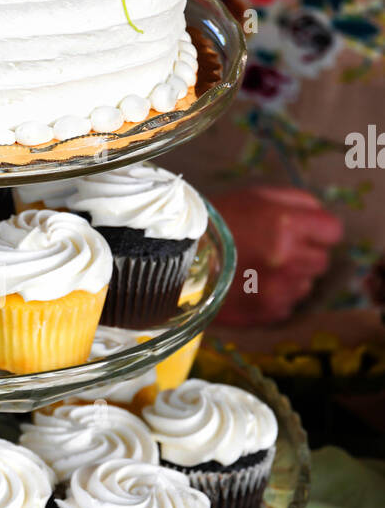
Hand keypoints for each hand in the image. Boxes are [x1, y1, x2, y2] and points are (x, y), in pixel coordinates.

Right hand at [212, 186, 342, 325]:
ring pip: (305, 285)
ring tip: (259, 269)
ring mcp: (278, 289)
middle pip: (321, 260)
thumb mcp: (255, 196)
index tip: (304, 231)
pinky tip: (251, 285)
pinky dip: (274, 297)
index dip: (318, 230)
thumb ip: (296, 201)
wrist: (175, 259)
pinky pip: (287, 305)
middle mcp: (287, 260)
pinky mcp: (266, 312)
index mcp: (286, 225)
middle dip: (304, 254)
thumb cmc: (215, 222)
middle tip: (275, 250)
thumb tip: (321, 216)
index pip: (332, 231)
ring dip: (290, 277)